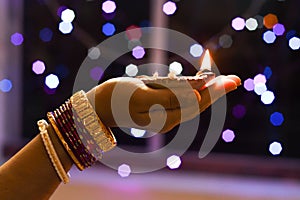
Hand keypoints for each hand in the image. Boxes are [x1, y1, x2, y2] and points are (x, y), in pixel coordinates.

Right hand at [88, 75, 240, 132]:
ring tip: (223, 81)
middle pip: (198, 104)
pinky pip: (181, 101)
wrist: (101, 107)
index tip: (230, 80)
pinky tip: (200, 84)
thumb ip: (169, 97)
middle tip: (235, 80)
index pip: (196, 102)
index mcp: (165, 117)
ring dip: (206, 90)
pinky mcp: (160, 112)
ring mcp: (165, 118)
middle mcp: (168, 120)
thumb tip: (197, 95)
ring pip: (191, 102)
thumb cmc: (117, 97)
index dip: (214, 90)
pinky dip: (191, 91)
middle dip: (216, 91)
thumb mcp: (142, 94)